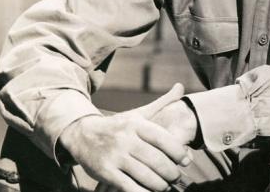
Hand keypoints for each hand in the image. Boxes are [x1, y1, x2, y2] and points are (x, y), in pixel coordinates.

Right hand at [59, 84, 191, 191]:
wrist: (82, 135)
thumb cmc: (118, 126)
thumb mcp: (138, 113)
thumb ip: (162, 103)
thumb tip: (181, 87)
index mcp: (136, 124)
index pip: (163, 139)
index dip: (178, 152)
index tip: (187, 160)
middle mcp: (125, 139)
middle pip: (156, 160)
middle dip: (171, 172)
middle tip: (177, 177)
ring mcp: (114, 157)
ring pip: (145, 175)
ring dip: (160, 184)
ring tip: (166, 186)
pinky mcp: (105, 172)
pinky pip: (129, 187)